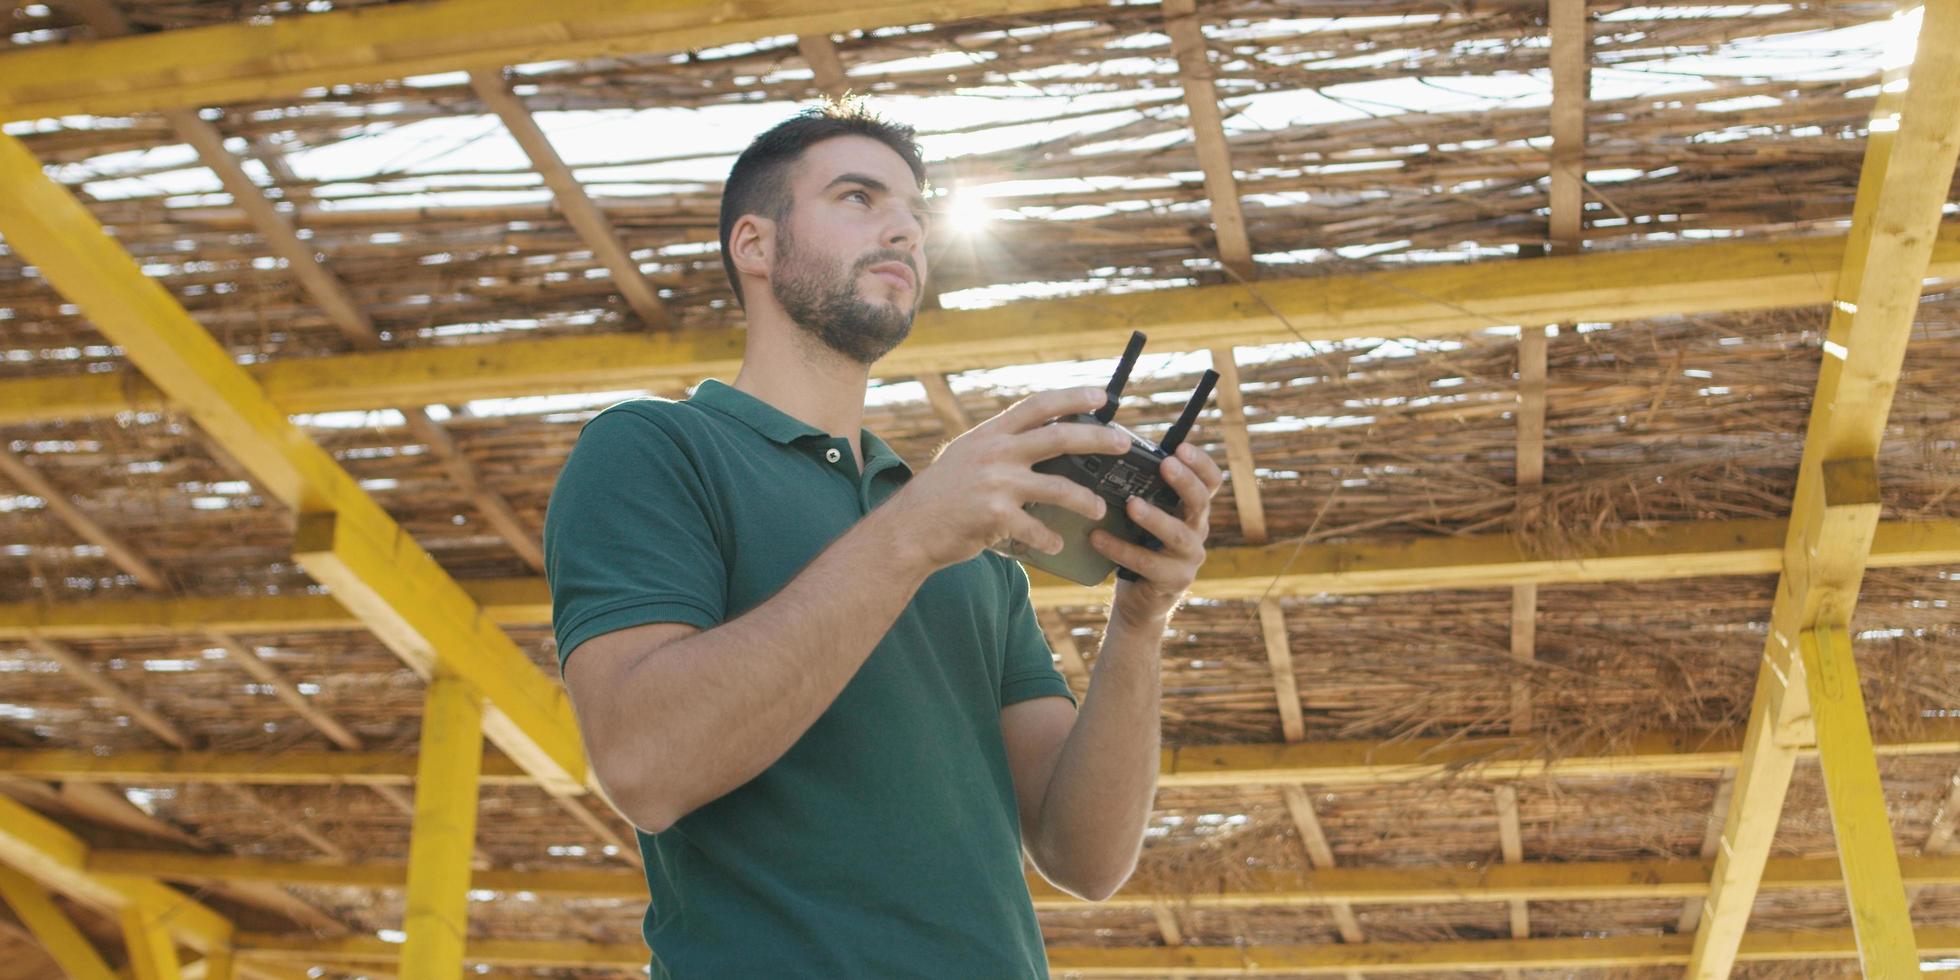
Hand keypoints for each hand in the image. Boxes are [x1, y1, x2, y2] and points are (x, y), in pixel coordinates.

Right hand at [876, 386, 1133, 573]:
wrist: (908, 529)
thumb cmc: (940, 495)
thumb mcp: (966, 455)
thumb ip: (999, 445)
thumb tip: (1036, 437)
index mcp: (991, 434)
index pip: (1039, 405)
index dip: (1073, 397)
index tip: (1101, 396)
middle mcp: (996, 452)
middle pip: (1060, 438)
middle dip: (1098, 438)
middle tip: (1123, 442)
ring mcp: (997, 483)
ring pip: (1059, 487)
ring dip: (1085, 500)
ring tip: (1099, 509)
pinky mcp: (995, 516)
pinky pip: (1036, 528)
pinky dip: (1049, 538)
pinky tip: (1056, 544)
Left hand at [1089, 441, 1222, 629]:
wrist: (1141, 599)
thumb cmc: (1141, 546)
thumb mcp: (1146, 516)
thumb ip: (1141, 492)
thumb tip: (1108, 452)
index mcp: (1192, 510)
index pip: (1210, 481)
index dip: (1201, 463)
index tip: (1181, 448)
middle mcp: (1197, 531)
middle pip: (1201, 502)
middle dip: (1184, 482)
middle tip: (1165, 465)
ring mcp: (1188, 558)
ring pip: (1178, 535)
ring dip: (1156, 517)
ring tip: (1132, 505)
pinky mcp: (1173, 581)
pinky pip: (1147, 563)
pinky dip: (1120, 549)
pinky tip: (1097, 538)